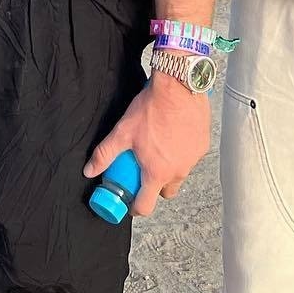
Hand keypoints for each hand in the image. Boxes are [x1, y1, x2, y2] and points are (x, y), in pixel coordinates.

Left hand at [83, 75, 211, 217]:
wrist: (178, 86)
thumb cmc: (152, 108)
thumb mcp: (122, 132)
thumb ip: (104, 154)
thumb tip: (90, 170)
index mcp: (157, 172)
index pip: (146, 205)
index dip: (136, 206)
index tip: (132, 201)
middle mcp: (178, 170)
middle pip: (165, 192)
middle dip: (155, 186)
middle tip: (145, 170)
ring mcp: (193, 159)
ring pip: (180, 174)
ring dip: (170, 168)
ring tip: (159, 148)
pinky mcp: (203, 145)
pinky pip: (191, 157)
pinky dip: (182, 152)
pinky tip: (174, 136)